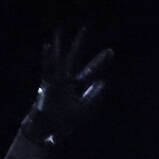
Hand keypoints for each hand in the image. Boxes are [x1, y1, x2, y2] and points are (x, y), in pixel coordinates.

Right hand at [20, 28, 113, 148]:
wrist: (50, 130)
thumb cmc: (65, 122)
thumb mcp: (84, 109)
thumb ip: (94, 96)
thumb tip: (104, 82)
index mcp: (76, 85)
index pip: (91, 70)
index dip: (100, 61)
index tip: (111, 51)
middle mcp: (66, 79)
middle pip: (74, 57)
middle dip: (80, 43)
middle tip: (86, 27)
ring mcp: (55, 80)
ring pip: (58, 59)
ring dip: (58, 44)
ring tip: (58, 29)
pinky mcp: (47, 85)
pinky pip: (47, 69)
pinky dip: (47, 58)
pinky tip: (48, 46)